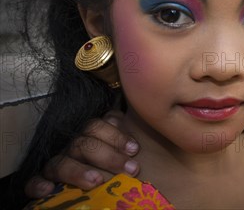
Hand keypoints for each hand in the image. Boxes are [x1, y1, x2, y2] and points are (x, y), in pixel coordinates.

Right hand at [24, 110, 138, 197]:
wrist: (96, 189)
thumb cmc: (118, 166)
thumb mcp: (122, 150)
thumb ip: (125, 141)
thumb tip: (137, 142)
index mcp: (91, 135)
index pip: (97, 126)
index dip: (116, 136)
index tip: (134, 149)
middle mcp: (73, 146)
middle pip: (83, 143)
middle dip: (108, 156)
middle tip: (131, 169)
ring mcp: (57, 163)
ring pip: (61, 162)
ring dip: (78, 172)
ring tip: (97, 182)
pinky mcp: (42, 181)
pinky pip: (33, 180)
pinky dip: (38, 184)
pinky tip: (48, 189)